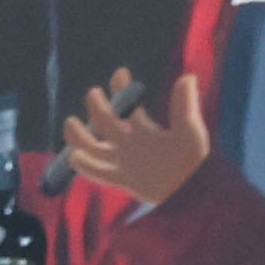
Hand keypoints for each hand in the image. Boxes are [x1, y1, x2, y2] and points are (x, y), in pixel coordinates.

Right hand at [66, 65, 208, 212]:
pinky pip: (97, 172)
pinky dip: (85, 166)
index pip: (127, 105)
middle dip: (98, 106)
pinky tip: (76, 157)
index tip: (120, 73)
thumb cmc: (193, 161)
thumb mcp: (190, 131)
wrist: (189, 192)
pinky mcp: (119, 179)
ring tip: (71, 121)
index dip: (122, 88)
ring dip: (79, 135)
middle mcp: (129, 144)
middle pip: (105, 122)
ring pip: (92, 147)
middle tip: (94, 92)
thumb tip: (187, 77)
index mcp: (144, 130)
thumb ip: (184, 107)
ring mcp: (122, 162)